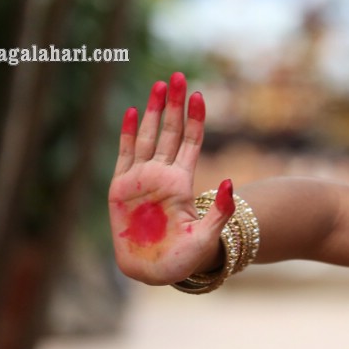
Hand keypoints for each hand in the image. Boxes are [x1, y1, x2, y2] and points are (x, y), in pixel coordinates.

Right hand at [109, 73, 231, 284]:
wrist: (154, 272)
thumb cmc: (185, 259)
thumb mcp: (209, 235)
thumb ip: (220, 211)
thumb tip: (228, 182)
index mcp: (183, 183)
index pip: (190, 142)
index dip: (194, 119)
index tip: (199, 95)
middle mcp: (162, 175)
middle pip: (169, 131)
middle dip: (173, 104)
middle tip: (178, 75)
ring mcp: (140, 180)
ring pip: (147, 137)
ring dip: (151, 110)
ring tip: (159, 84)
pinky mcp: (119, 189)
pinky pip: (123, 156)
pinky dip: (126, 133)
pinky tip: (130, 111)